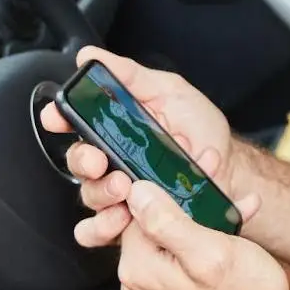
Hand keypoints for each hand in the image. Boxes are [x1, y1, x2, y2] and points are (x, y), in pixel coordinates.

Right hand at [38, 46, 235, 247]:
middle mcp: (111, 161)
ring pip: (90, 200)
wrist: (231, 166)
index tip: (57, 118)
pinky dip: (112, 229)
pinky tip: (130, 219)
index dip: (59, 119)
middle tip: (103, 162)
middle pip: (79, 164)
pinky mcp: (136, 219)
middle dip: (84, 162)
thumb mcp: (168, 91)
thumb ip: (130, 76)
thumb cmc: (198, 128)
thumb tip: (90, 56)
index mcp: (113, 128)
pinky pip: (108, 233)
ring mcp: (122, 192)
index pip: (74, 123)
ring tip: (125, 189)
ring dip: (102, 196)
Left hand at [116, 176, 285, 289]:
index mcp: (139, 269)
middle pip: (153, 218)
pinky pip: (185, 250)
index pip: (132, 209)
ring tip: (231, 196)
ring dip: (203, 208)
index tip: (186, 164)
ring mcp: (157, 287)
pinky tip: (235, 219)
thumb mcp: (210, 251)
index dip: (162, 181)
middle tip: (211, 168)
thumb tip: (136, 192)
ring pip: (173, 231)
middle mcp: (140, 281)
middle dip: (184, 191)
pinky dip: (210, 231)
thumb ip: (167, 221)